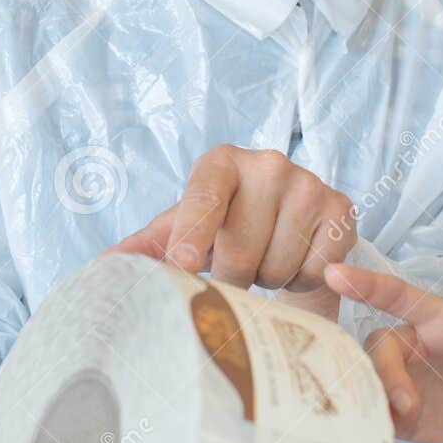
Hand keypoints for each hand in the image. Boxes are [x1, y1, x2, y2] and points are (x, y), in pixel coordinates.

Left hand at [107, 146, 356, 316]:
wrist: (292, 226)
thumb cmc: (226, 226)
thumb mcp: (185, 229)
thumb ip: (147, 246)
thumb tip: (101, 268)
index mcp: (220, 163)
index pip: (204, 196)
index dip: (193, 232)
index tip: (184, 264)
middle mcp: (267, 163)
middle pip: (240, 250)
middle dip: (234, 277)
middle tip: (237, 266)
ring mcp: (308, 183)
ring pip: (278, 265)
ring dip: (268, 279)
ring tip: (266, 260)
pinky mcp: (341, 209)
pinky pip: (317, 268)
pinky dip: (304, 279)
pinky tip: (298, 260)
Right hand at [325, 263, 442, 442]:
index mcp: (437, 321)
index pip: (398, 295)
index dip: (366, 283)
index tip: (334, 273)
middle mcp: (410, 345)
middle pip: (378, 346)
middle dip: (385, 372)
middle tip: (407, 405)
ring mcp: (399, 378)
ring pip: (366, 378)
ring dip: (375, 398)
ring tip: (400, 421)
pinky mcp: (393, 411)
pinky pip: (368, 410)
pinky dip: (367, 420)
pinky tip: (375, 434)